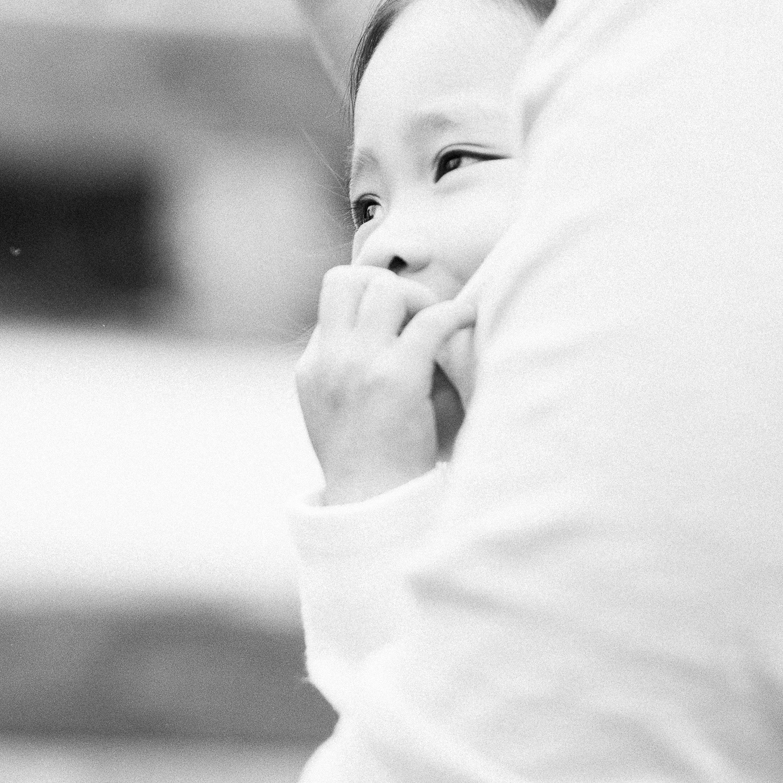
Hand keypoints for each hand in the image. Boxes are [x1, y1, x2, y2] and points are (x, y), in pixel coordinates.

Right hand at [296, 266, 476, 504]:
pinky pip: (430, 322)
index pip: (334, 294)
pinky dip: (455, 312)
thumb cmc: (368, 461)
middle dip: (388, 283)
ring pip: (387, 290)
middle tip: (416, 313)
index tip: (397, 315)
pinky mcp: (397, 379)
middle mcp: (330, 359)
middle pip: (352, 278)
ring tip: (439, 323)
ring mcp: (360, 366)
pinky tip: (469, 317)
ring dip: (419, 298)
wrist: (372, 505)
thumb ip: (344, 366)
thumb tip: (382, 326)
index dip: (369, 293)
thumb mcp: (334, 409)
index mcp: (312, 366)